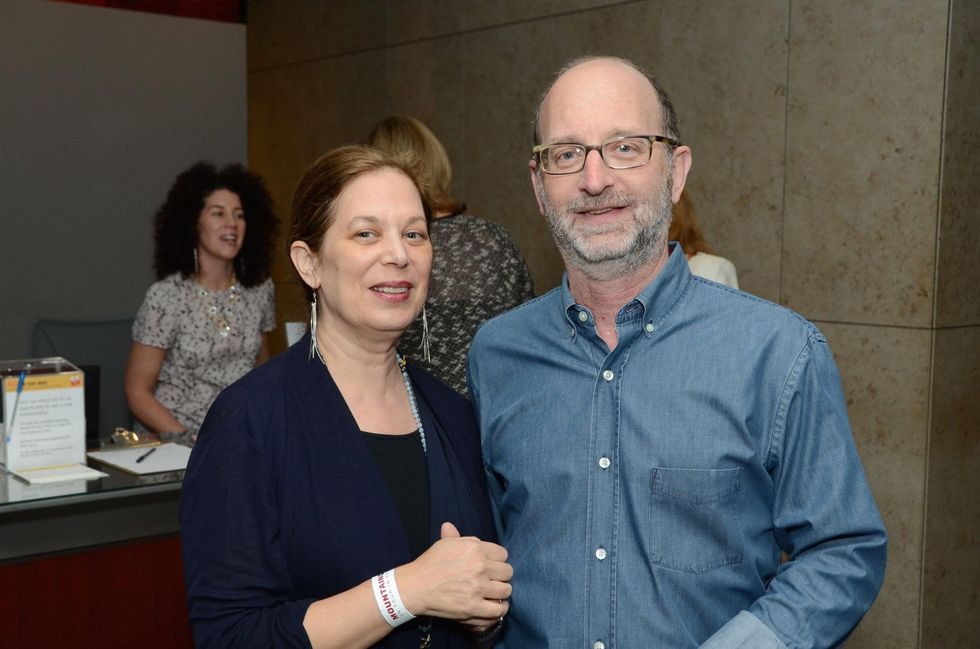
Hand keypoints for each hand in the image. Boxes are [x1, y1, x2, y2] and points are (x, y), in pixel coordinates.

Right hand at [396, 522, 511, 621]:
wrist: (416, 586)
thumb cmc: (430, 563)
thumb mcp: (443, 545)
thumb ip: (455, 536)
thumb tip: (449, 525)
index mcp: (474, 548)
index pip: (503, 554)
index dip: (498, 561)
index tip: (492, 567)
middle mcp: (479, 566)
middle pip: (507, 572)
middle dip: (502, 576)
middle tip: (494, 580)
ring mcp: (477, 587)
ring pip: (506, 590)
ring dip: (502, 592)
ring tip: (495, 593)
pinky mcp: (473, 607)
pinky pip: (498, 608)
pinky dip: (500, 608)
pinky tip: (497, 606)